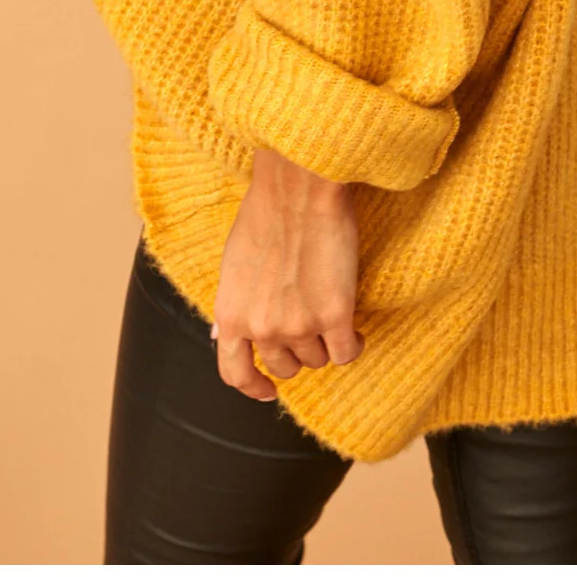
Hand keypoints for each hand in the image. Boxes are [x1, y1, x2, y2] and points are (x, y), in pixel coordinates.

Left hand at [211, 148, 366, 400]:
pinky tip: (355, 330)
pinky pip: (346, 353)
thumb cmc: (266, 211)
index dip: (252, 387)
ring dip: (325, 343)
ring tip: (332, 314)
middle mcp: (262, 328)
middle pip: (285, 366)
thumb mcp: (233, 263)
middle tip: (309, 324)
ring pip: (317, 359)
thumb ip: (232, 304)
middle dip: (297, 350)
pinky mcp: (335, 316)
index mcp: (231, 314)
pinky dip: (352, 345)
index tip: (266, 391)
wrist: (299, 186)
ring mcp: (299, 325)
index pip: (234, 373)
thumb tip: (221, 336)